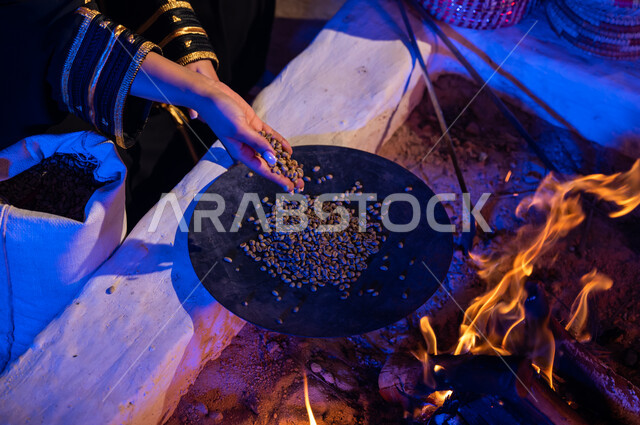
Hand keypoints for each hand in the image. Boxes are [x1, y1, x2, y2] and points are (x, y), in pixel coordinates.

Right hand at [132, 52, 303, 191]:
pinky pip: (270, 136)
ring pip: (271, 150)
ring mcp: (251, 135)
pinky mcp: (254, 124)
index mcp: (241, 152)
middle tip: (300, 182)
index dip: (277, 178)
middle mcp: (247, 146)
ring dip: (284, 159)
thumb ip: (257, 143)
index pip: (262, 168)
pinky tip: (289, 150)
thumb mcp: (240, 129)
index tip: (289, 187)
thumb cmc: (220, 113)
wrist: (212, 95)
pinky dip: (279, 142)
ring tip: (297, 170)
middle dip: (284, 173)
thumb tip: (273, 158)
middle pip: (269, 163)